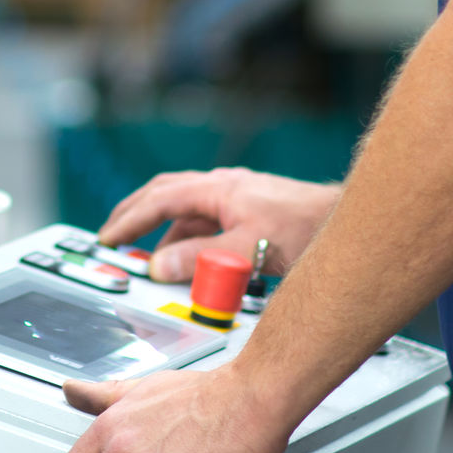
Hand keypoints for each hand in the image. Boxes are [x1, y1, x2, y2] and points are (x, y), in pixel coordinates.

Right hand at [98, 167, 336, 282]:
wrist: (345, 220)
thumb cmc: (304, 227)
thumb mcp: (245, 249)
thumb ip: (199, 259)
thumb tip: (158, 265)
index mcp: (217, 189)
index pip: (159, 200)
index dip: (130, 221)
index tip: (108, 240)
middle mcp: (224, 187)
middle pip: (166, 193)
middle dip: (136, 213)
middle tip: (113, 235)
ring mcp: (238, 196)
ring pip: (188, 208)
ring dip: (164, 229)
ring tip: (150, 256)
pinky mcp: (251, 210)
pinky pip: (207, 220)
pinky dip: (190, 237)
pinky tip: (193, 258)